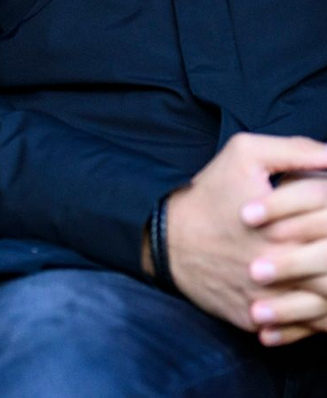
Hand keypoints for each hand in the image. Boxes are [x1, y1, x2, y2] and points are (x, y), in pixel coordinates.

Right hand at [163, 133, 326, 332]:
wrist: (166, 237)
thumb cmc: (209, 194)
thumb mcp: (244, 155)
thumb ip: (295, 151)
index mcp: (287, 224)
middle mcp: (283, 263)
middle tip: (324, 242)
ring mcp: (271, 296)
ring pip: (326, 299)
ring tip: (322, 270)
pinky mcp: (259, 319)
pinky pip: (304, 326)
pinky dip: (317, 318)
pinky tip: (314, 297)